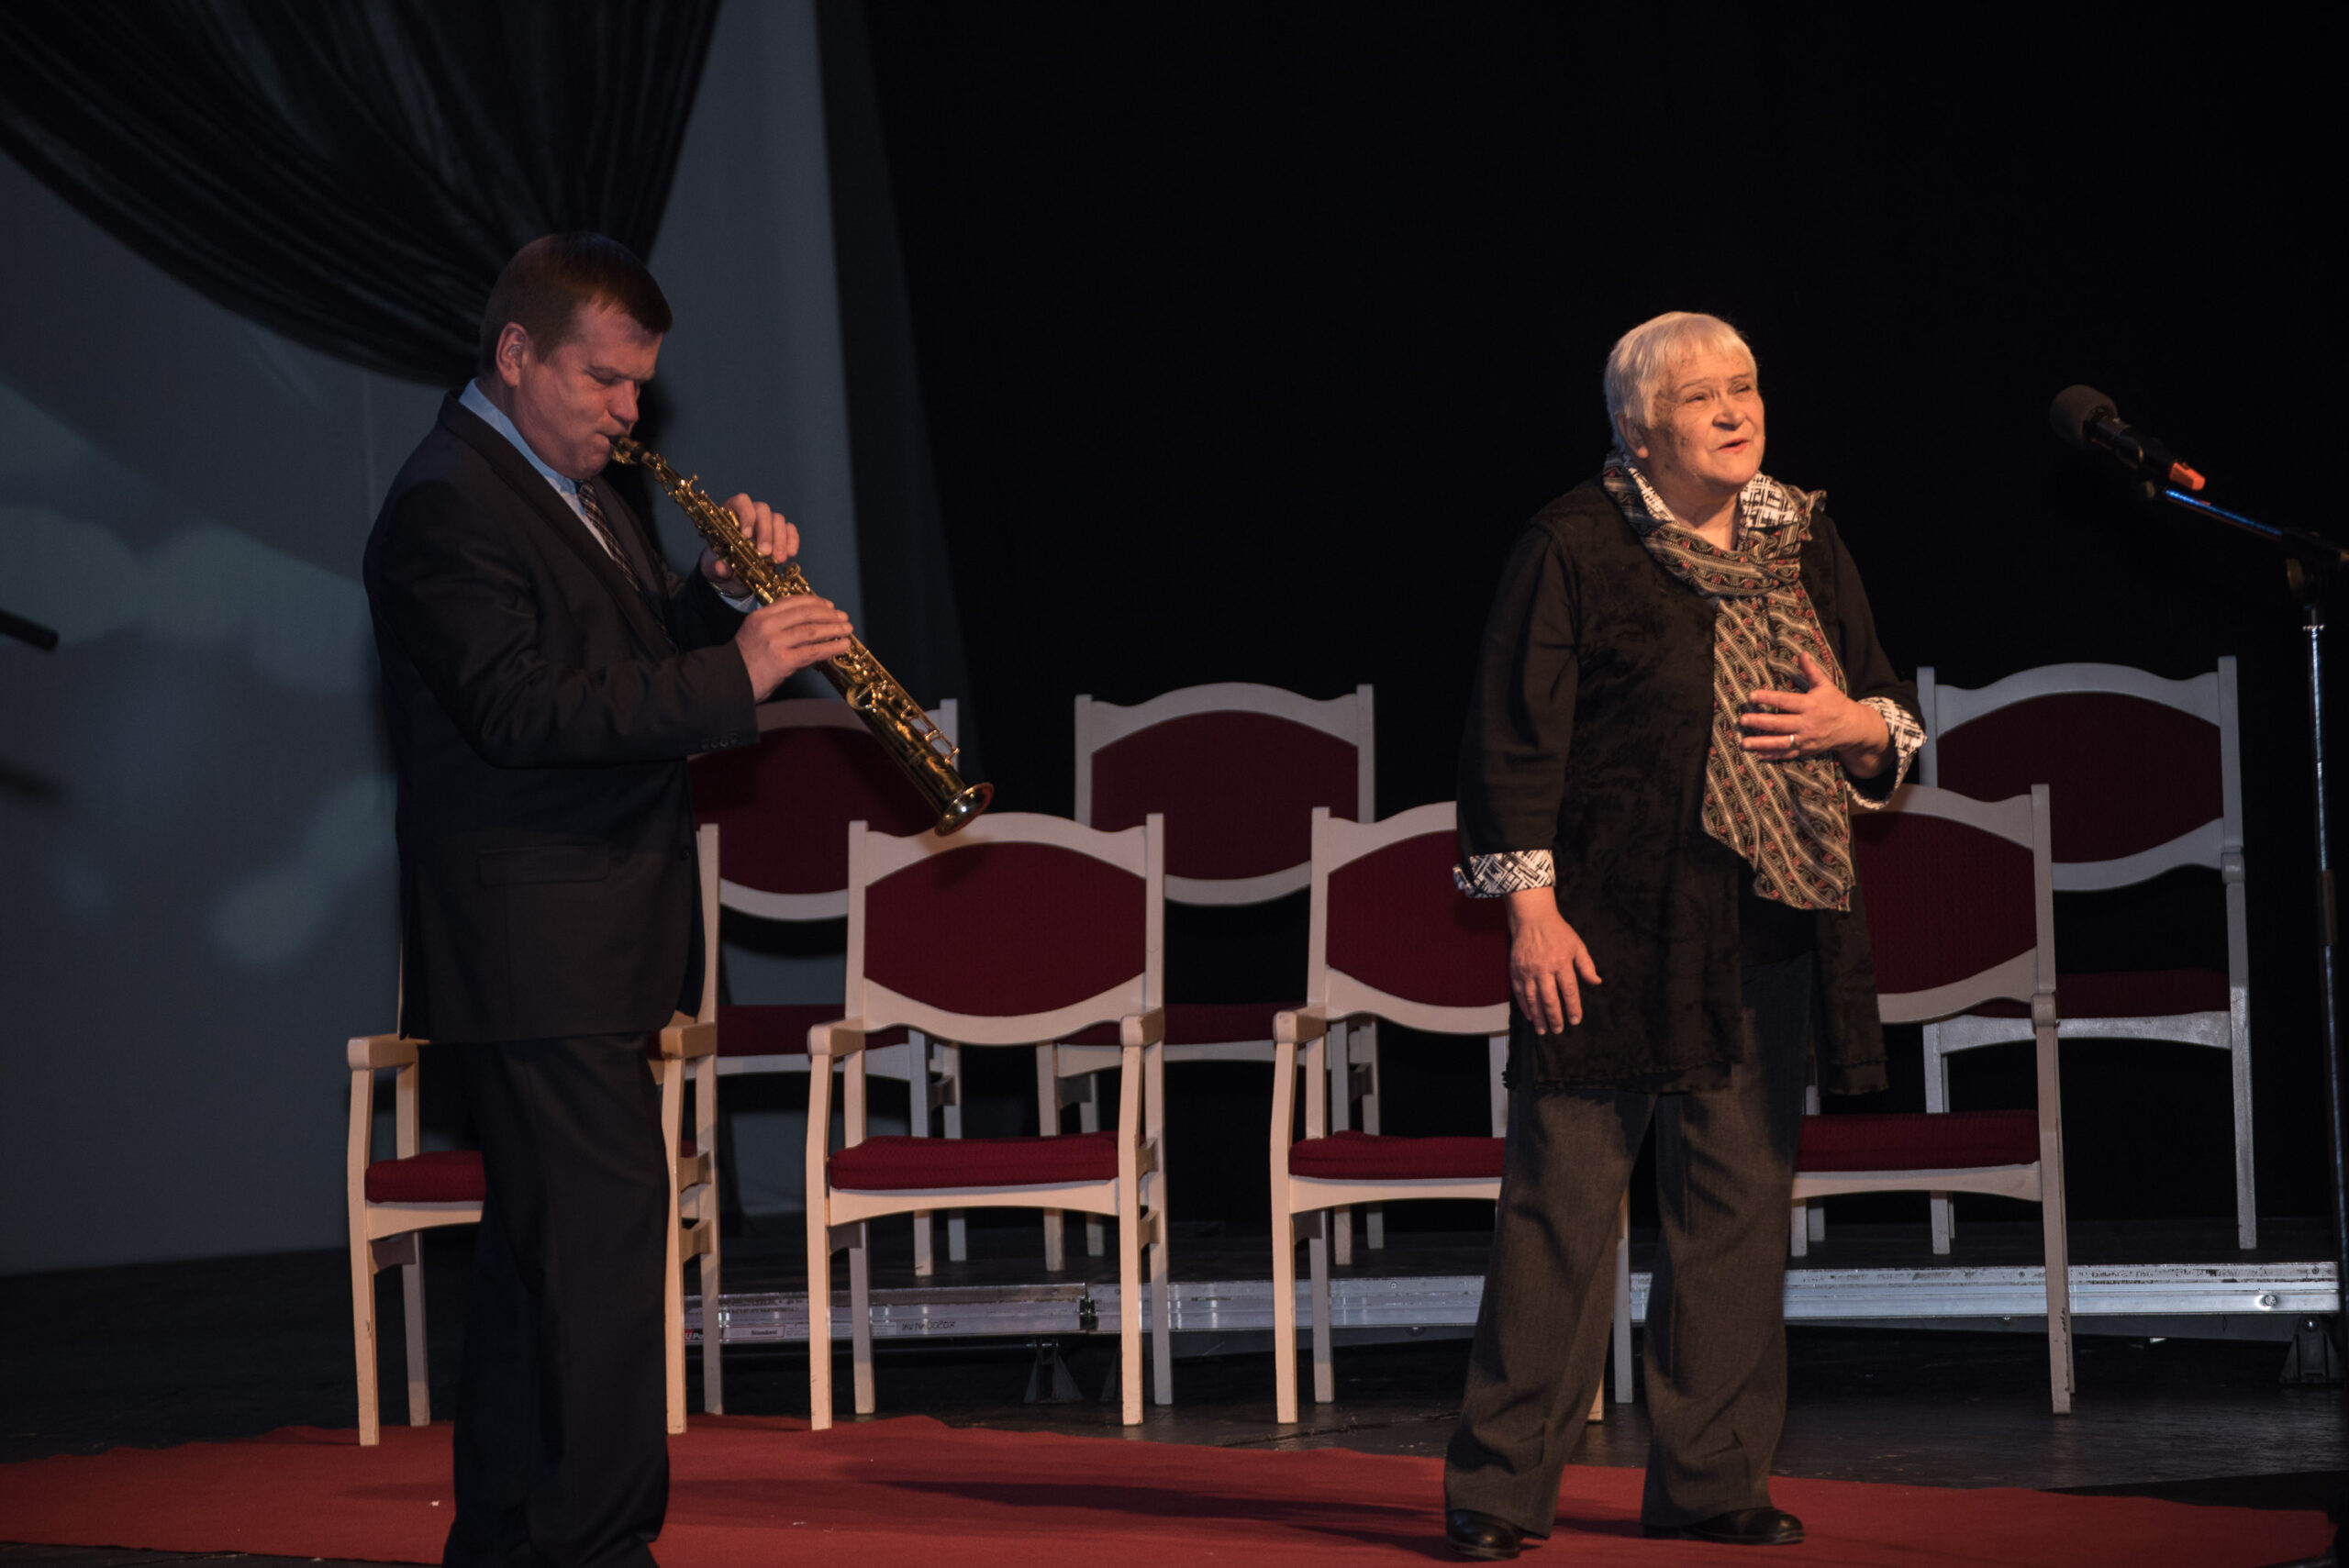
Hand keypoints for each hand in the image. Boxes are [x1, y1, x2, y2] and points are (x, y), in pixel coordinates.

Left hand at [699, 492, 799, 588]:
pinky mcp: (781, 532)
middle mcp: (751, 513)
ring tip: (779, 559)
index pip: (741, 501)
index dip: (746, 514)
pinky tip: (791, 554)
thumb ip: (717, 566)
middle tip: (765, 553)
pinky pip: (790, 530)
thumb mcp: (714, 565)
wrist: (734, 572)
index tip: (747, 535)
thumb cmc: (722, 561)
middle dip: (765, 532)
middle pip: (763, 510)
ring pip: (778, 519)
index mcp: (730, 513)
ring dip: (780, 539)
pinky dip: (792, 541)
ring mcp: (767, 521)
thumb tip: (721, 568)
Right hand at [736, 595, 853, 699]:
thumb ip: (780, 631)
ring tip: (847, 629)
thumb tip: (810, 634)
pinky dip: (831, 647)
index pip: (792, 602)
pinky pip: (813, 651)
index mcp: (760, 616)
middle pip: (805, 613)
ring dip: (833, 629)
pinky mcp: (783, 661)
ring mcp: (775, 642)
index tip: (829, 605)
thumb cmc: (743, 663)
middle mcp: (767, 626)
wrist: (727, 683)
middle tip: (843, 617)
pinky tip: (842, 645)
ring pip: (812, 630)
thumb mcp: (757, 637)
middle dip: (828, 614)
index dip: (814, 601)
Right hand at [1506, 889, 1600, 1032]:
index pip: (1569, 991)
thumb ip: (1586, 966)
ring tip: (1543, 1030)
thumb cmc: (1557, 932)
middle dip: (1555, 1017)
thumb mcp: (1577, 946)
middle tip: (1559, 1029)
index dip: (1573, 1008)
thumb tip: (1596, 982)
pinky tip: (1531, 1016)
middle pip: (1550, 999)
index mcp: (1562, 962)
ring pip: (1533, 999)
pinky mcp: (1516, 971)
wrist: (1532, 919)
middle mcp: (1544, 968)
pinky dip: (1525, 1006)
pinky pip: (1520, 993)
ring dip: (1538, 1017)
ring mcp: (1528, 971)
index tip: (1575, 1020)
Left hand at [1740, 651, 1890, 774]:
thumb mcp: (1825, 685)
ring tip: (1744, 743)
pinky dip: (1772, 756)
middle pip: (1779, 723)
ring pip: (1781, 742)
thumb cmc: (1835, 703)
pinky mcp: (1805, 750)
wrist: (1851, 727)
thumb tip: (1801, 653)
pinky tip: (1758, 755)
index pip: (1784, 701)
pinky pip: (1787, 754)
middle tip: (1742, 720)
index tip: (1751, 696)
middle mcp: (1807, 723)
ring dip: (1761, 743)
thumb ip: (1811, 671)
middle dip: (1760, 722)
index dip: (1767, 698)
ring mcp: (1806, 739)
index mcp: (1810, 705)